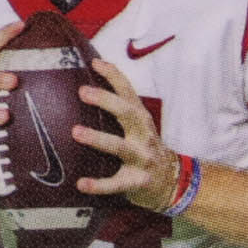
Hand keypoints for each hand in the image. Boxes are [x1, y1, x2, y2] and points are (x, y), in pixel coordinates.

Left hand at [73, 59, 180, 210]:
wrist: (172, 183)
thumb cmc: (146, 150)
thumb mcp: (139, 128)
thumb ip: (121, 112)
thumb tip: (86, 90)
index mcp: (141, 119)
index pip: (128, 92)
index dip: (114, 75)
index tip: (95, 63)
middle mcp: (143, 135)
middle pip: (127, 113)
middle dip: (106, 100)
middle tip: (83, 92)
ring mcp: (142, 159)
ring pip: (120, 147)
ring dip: (98, 138)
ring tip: (76, 132)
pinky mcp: (137, 182)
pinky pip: (116, 183)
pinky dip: (99, 184)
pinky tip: (81, 184)